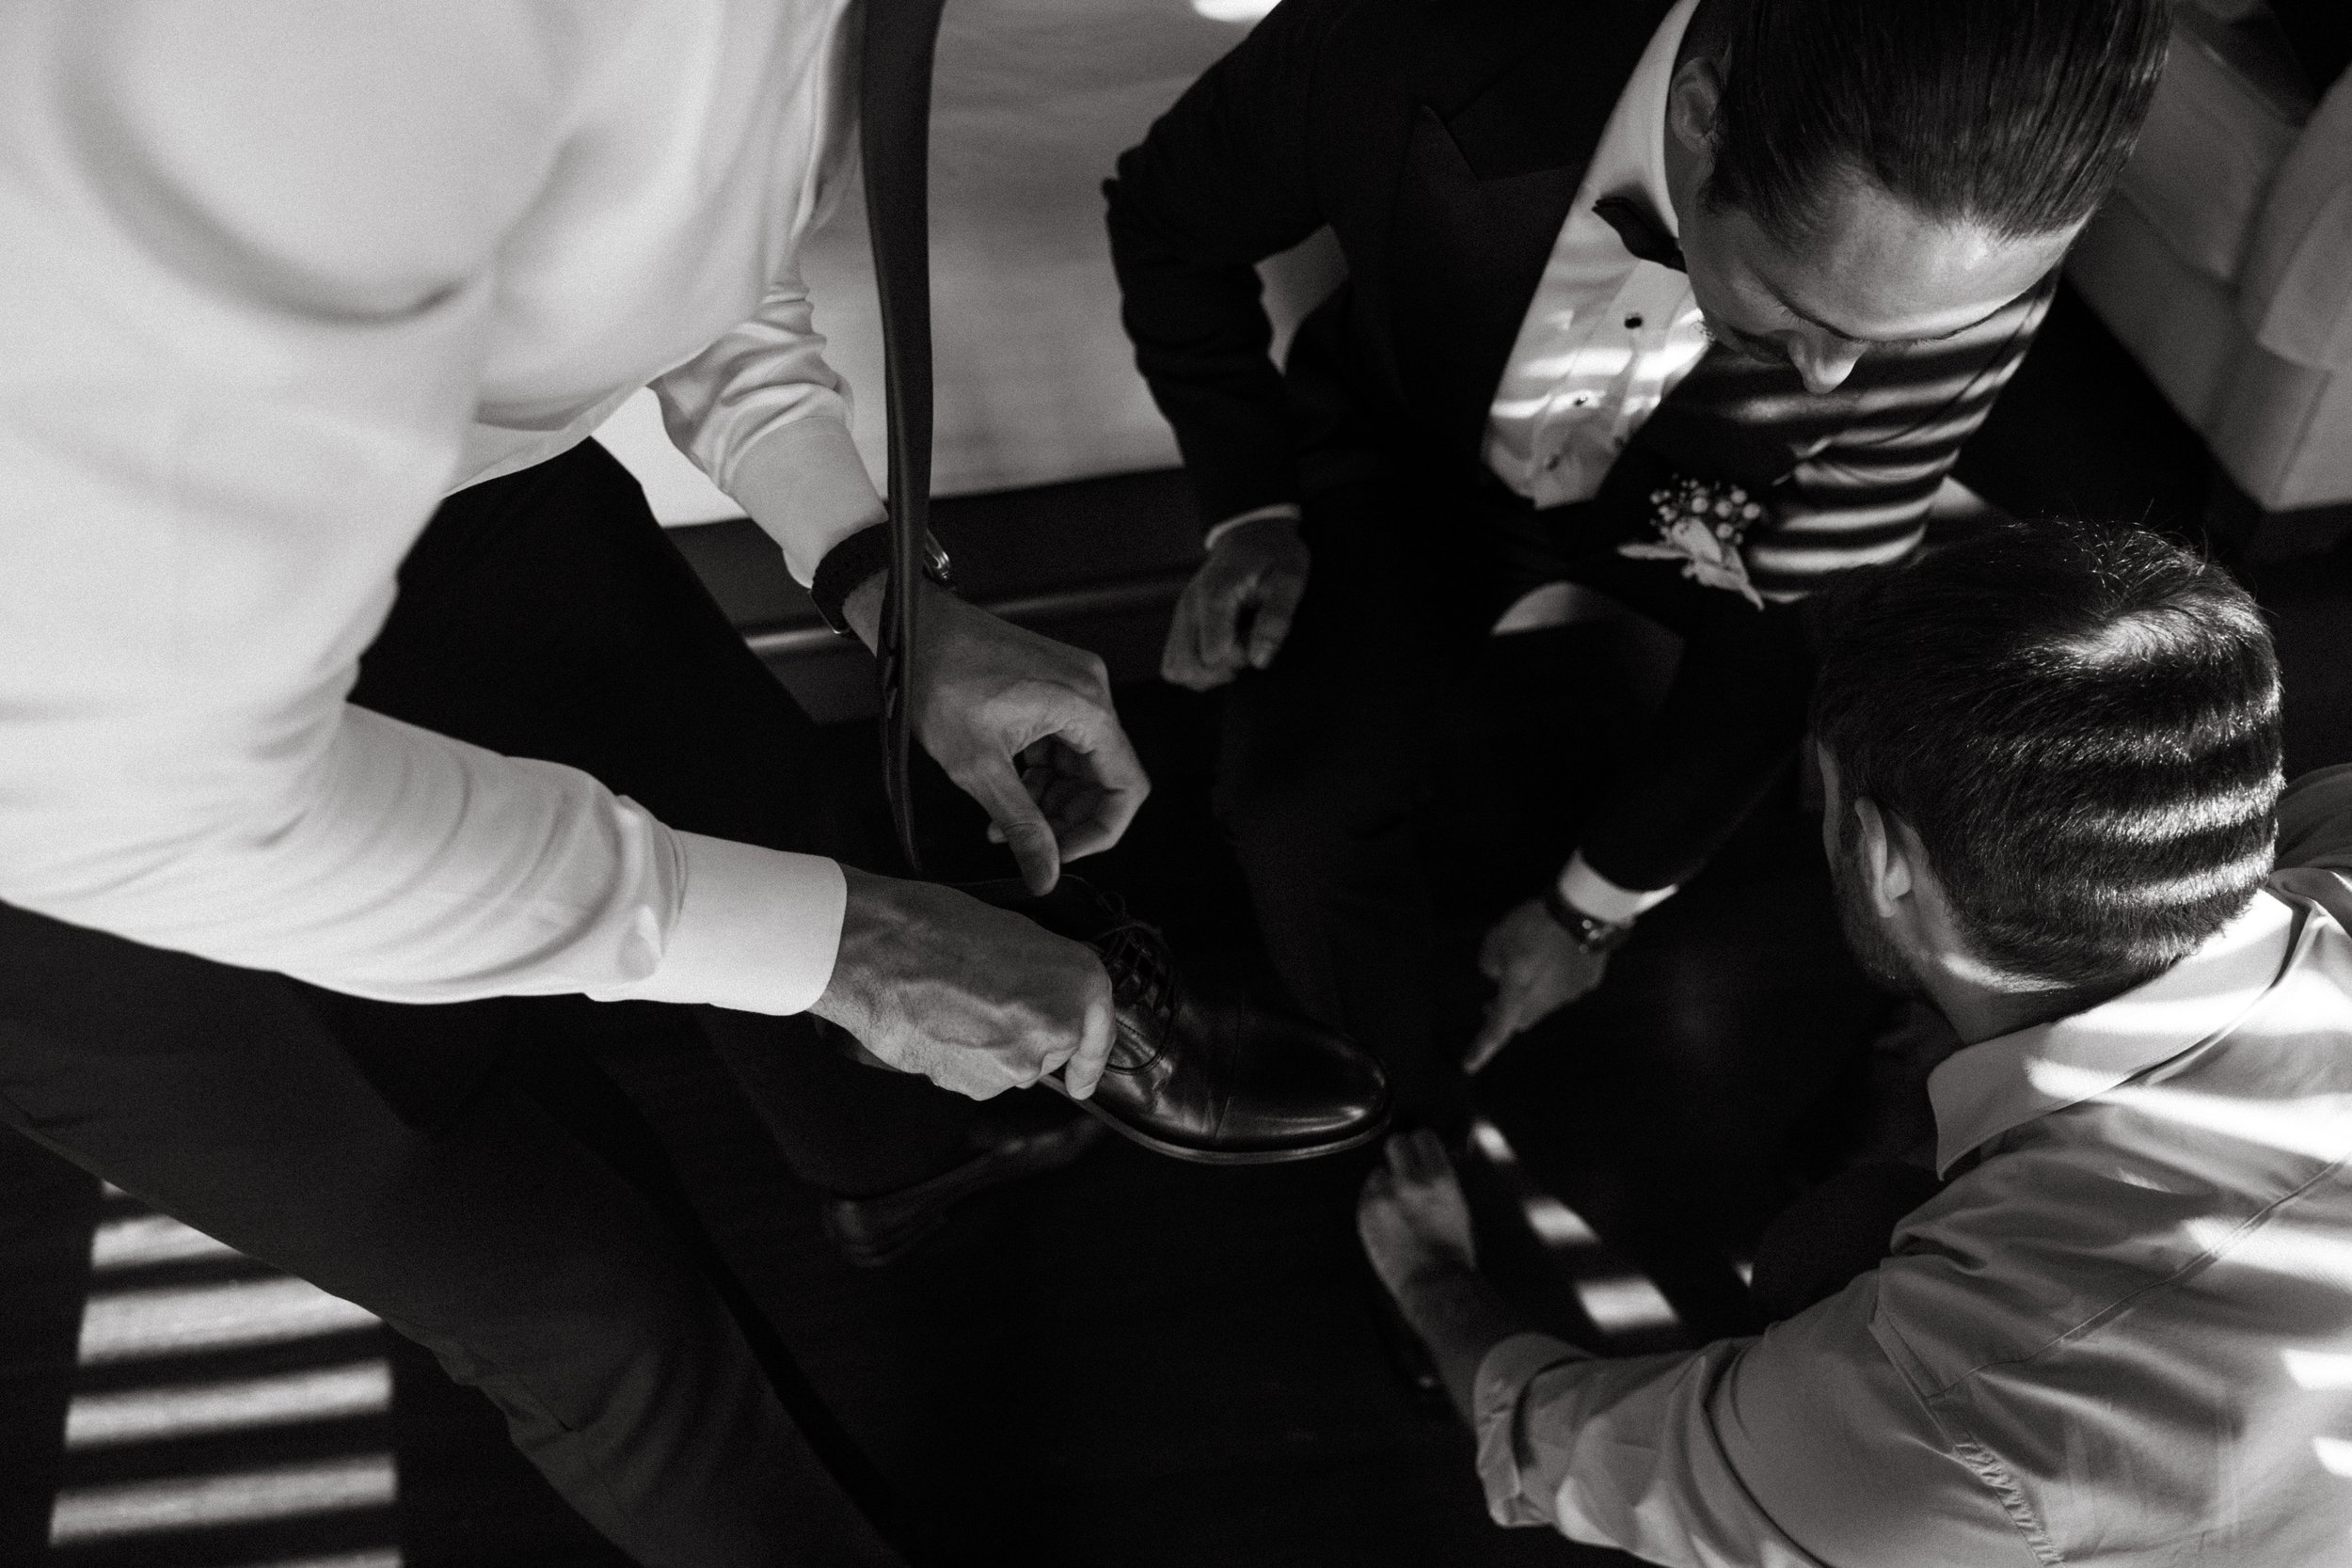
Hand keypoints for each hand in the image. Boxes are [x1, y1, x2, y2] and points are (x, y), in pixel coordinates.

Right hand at [811, 867, 1116, 1099]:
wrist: (881, 950)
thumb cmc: (939, 927)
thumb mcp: (1014, 935)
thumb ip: (1044, 978)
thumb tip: (1045, 1002)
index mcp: (1081, 982)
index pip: (1098, 1036)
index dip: (1089, 1061)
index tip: (1081, 1082)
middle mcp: (1060, 1027)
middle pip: (1048, 1053)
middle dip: (1020, 1038)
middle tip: (979, 1002)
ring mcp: (1021, 1062)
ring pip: (1008, 1068)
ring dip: (985, 1050)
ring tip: (949, 1008)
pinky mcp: (979, 1086)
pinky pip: (975, 1080)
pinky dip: (957, 1062)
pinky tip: (935, 1027)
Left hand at [846, 577, 1149, 894]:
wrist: (912, 626)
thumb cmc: (939, 678)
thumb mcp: (979, 766)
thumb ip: (1021, 825)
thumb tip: (1045, 875)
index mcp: (1086, 707)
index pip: (1127, 787)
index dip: (1100, 831)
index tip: (1062, 853)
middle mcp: (1091, 691)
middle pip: (1105, 776)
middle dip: (1068, 818)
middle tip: (1029, 842)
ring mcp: (1074, 684)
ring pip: (1082, 762)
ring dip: (1050, 799)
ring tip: (1005, 821)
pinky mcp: (1054, 683)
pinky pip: (1064, 740)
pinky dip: (1041, 772)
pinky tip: (1008, 789)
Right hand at [1160, 514, 1310, 689]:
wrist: (1250, 533)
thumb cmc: (1275, 555)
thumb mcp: (1290, 578)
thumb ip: (1277, 618)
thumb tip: (1259, 661)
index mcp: (1214, 595)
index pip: (1212, 655)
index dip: (1240, 657)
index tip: (1257, 637)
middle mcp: (1188, 607)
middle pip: (1187, 668)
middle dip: (1221, 671)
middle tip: (1246, 647)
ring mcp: (1180, 616)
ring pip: (1176, 670)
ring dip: (1208, 673)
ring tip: (1234, 650)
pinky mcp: (1179, 623)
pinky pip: (1174, 663)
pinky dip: (1198, 668)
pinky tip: (1222, 651)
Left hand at [1357, 1129, 1478, 1298]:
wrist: (1435, 1284)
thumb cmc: (1453, 1251)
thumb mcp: (1458, 1205)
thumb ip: (1441, 1179)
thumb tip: (1431, 1161)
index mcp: (1440, 1177)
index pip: (1423, 1137)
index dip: (1420, 1145)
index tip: (1419, 1153)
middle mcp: (1410, 1180)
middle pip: (1395, 1144)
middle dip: (1400, 1156)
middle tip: (1404, 1171)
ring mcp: (1384, 1196)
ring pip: (1377, 1172)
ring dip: (1385, 1183)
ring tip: (1396, 1207)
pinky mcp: (1365, 1212)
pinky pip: (1366, 1195)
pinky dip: (1374, 1203)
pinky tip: (1386, 1221)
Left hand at [1462, 898, 1609, 1073]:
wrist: (1583, 913)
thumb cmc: (1534, 926)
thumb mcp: (1497, 939)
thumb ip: (1489, 963)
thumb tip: (1496, 974)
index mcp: (1519, 995)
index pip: (1497, 1030)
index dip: (1481, 1049)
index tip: (1468, 1066)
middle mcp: (1547, 1002)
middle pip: (1522, 1018)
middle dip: (1508, 1012)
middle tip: (1494, 999)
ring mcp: (1571, 994)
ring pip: (1546, 1003)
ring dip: (1534, 992)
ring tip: (1531, 960)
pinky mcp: (1589, 981)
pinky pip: (1567, 985)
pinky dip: (1557, 977)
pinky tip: (1557, 953)